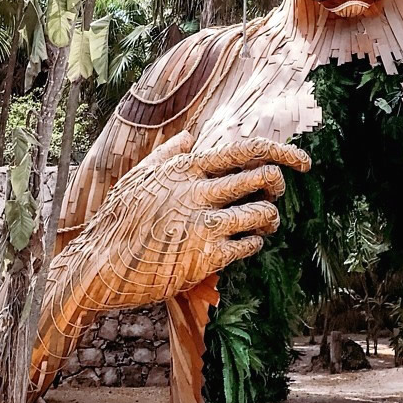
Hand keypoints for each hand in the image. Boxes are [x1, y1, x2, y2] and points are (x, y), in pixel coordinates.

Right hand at [50, 132, 311, 309]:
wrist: (99, 266)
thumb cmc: (118, 221)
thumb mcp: (138, 178)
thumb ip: (168, 155)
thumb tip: (190, 136)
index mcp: (184, 167)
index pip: (246, 151)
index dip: (283, 153)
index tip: (304, 163)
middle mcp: (196, 190)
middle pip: (263, 178)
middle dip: (277, 187)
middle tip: (274, 195)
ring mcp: (202, 223)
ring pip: (263, 213)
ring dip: (269, 219)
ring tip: (261, 223)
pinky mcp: (205, 256)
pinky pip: (249, 245)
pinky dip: (253, 243)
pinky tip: (243, 245)